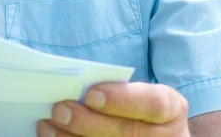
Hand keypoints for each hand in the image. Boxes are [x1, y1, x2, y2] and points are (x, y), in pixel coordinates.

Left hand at [38, 82, 188, 136]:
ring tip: (48, 126)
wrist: (152, 133)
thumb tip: (74, 88)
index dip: (122, 100)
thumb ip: (113, 89)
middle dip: (89, 122)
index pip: (153, 104)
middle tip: (60, 110)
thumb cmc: (136, 108)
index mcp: (172, 109)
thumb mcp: (137, 93)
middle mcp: (168, 136)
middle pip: (129, 132)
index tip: (91, 94)